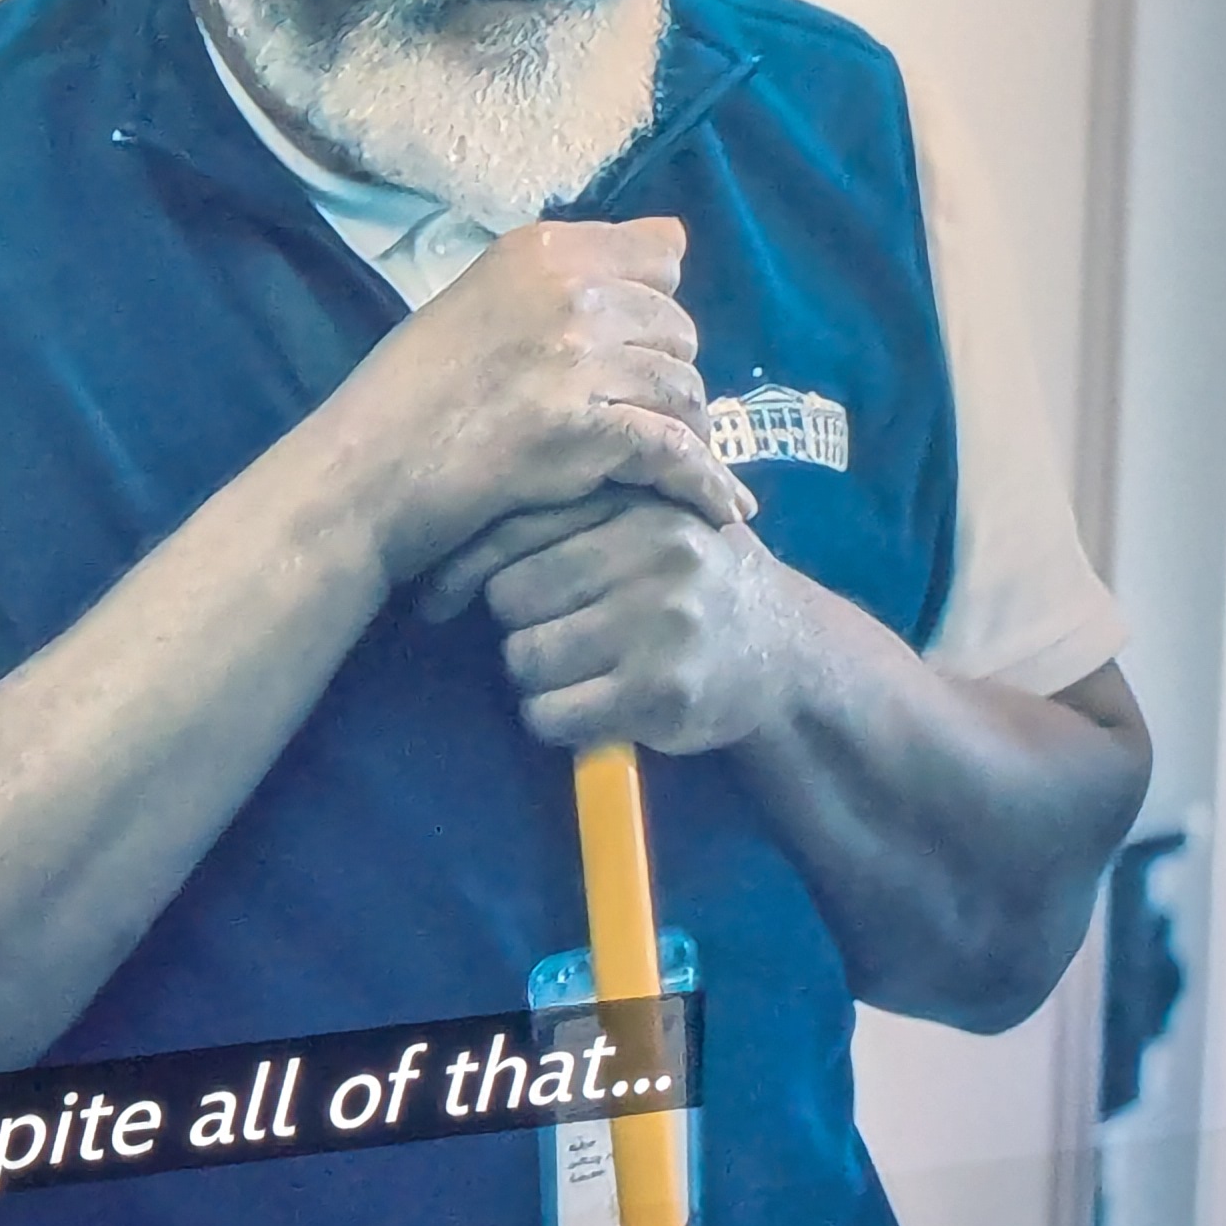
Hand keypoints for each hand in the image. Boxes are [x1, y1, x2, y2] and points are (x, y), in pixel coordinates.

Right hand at [313, 219, 754, 590]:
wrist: (364, 473)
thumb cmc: (408, 394)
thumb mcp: (480, 302)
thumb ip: (569, 275)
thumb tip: (677, 240)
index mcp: (539, 250)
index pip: (659, 258)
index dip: (655, 310)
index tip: (636, 350)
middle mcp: (567, 290)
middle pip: (679, 328)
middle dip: (666, 375)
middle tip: (641, 418)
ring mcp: (578, 359)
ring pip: (685, 390)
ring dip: (682, 432)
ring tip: (665, 466)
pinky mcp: (587, 429)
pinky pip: (677, 453)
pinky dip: (704, 486)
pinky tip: (720, 509)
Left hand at [463, 494, 807, 754]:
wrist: (789, 653)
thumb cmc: (693, 578)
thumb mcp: (646, 520)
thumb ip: (571, 513)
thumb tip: (451, 519)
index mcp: (635, 505)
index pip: (513, 529)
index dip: (461, 569)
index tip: (436, 598)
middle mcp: (650, 556)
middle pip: (509, 598)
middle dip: (517, 625)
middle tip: (553, 635)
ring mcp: (658, 626)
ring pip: (525, 658)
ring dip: (535, 678)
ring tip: (575, 673)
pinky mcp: (660, 695)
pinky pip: (553, 714)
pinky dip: (555, 720)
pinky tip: (587, 710)